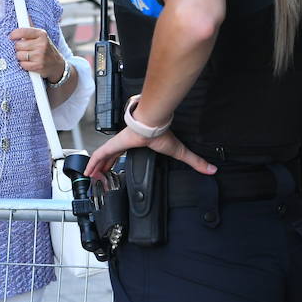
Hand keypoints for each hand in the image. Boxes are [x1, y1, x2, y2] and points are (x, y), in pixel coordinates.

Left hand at [10, 26, 66, 81]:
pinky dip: (24, 64)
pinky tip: (30, 63)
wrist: (56, 65)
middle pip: (18, 45)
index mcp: (41, 34)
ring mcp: (40, 55)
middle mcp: (42, 44)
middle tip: (26, 49)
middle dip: (19, 48)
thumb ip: (31, 28)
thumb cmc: (45, 48)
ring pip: (19, 55)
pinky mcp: (38, 66)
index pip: (23, 31)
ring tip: (29, 56)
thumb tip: (25, 15)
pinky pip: (22, 64)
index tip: (11, 36)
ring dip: (21, 57)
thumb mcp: (41, 37)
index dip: (15, 34)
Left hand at [85, 126, 216, 180]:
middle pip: (109, 156)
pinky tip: (88, 172)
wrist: (153, 124)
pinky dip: (93, 164)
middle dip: (104, 166)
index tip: (112, 168)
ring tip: (90, 177)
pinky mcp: (112, 144)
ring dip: (96, 167)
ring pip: (101, 157)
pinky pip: (99, 155)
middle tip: (99, 176)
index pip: (122, 153)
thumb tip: (212, 169)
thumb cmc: (162, 135)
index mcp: (135, 143)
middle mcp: (123, 143)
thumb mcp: (178, 152)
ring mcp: (116, 143)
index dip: (116, 160)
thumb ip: (194, 161)